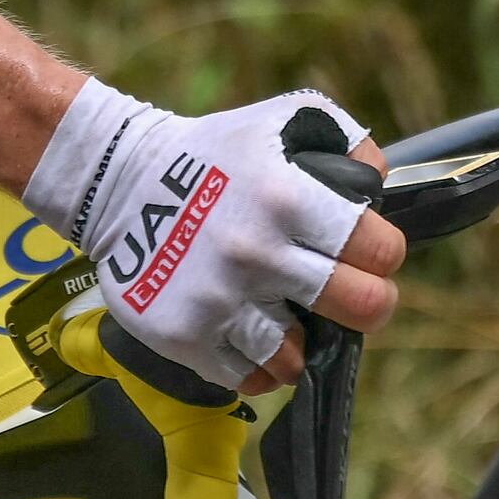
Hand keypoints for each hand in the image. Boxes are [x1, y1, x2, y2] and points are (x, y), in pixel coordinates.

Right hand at [24, 84, 400, 395]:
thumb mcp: (283, 120)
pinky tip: (250, 333)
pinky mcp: (185, 336)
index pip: (380, 251)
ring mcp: (219, 301)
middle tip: (344, 293)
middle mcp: (257, 253)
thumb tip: (377, 187)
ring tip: (283, 312)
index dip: (379, 252)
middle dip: (366, 303)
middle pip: (363, 309)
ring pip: (300, 356)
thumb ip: (346, 142)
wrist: (119, 180)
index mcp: (288, 198)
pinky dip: (257, 364)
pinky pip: (248, 377)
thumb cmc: (214, 152)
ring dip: (299, 338)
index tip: (361, 250)